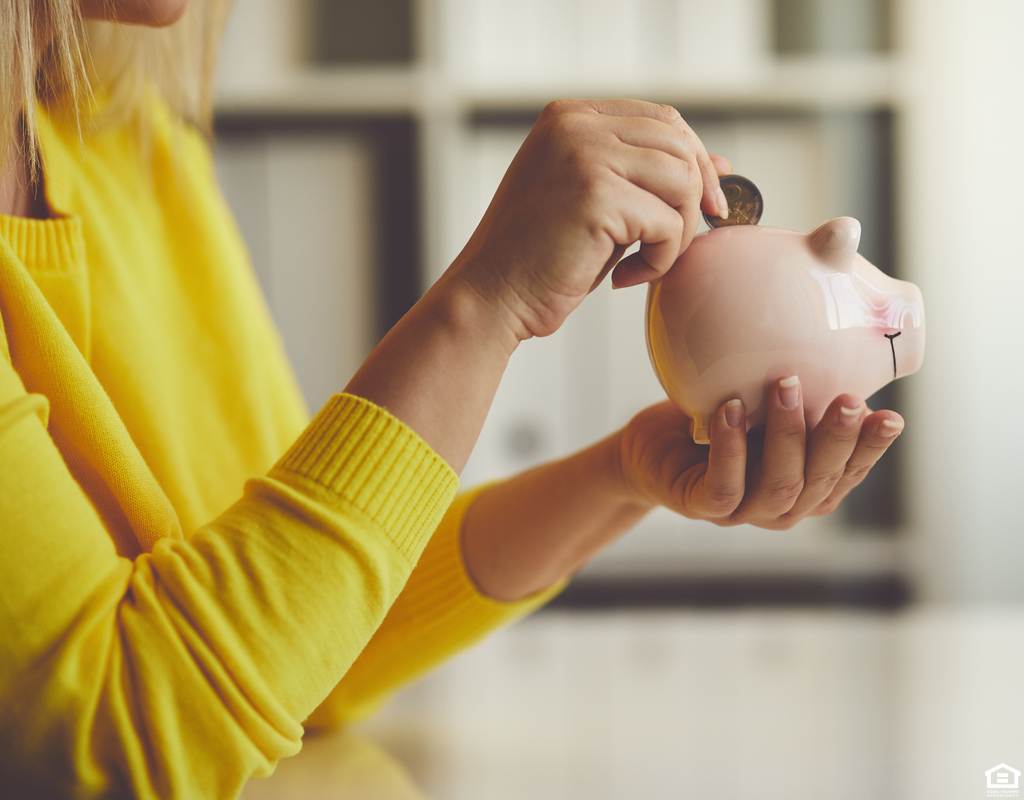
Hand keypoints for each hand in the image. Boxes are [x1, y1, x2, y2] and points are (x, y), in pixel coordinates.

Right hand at [452, 98, 728, 339]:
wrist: (490, 297)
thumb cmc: (537, 259)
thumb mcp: (594, 202)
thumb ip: (643, 175)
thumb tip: (719, 165)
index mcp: (569, 117)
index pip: (661, 118)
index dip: (695, 159)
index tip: (704, 204)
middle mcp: (575, 126)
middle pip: (679, 144)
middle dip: (694, 197)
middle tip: (678, 242)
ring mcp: (584, 156)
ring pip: (681, 181)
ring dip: (676, 233)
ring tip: (644, 262)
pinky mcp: (596, 196)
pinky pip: (667, 223)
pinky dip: (659, 260)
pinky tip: (624, 277)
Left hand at [614, 377, 905, 528]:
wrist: (652, 449)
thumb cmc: (717, 422)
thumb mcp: (764, 405)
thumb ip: (801, 393)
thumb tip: (838, 335)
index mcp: (808, 486)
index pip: (849, 472)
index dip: (871, 449)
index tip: (892, 417)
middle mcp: (783, 506)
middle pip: (820, 481)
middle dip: (837, 439)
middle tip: (849, 398)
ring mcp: (743, 511)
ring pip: (779, 485)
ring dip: (787, 435)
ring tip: (785, 386)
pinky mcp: (702, 506)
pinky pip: (724, 485)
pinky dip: (730, 447)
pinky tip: (731, 409)